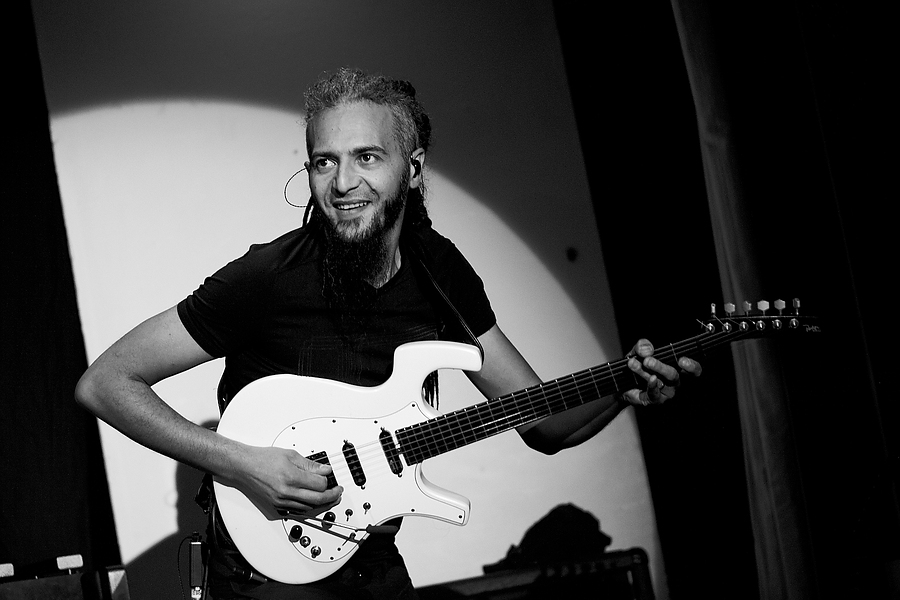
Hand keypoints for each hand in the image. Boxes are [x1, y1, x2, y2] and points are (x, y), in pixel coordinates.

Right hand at [228, 444, 342, 513]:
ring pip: (309, 508)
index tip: (330, 476)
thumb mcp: (290, 455)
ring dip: (322, 504)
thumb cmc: (263, 459)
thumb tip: (325, 470)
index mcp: (291, 477)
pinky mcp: (277, 506)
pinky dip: (309, 507)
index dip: (328, 481)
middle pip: (317, 499)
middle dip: (332, 496)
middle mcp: (286, 492)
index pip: (319, 484)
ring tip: (330, 497)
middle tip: (338, 491)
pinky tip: (315, 502)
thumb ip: (310, 465)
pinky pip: (298, 510)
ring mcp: (281, 501)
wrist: (244, 467)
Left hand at [621, 338, 701, 405]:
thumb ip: (642, 346)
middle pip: (673, 375)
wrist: (622, 382)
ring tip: (633, 364)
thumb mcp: (638, 352)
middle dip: (660, 367)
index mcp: (677, 368)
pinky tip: (648, 379)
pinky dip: (651, 386)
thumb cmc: (637, 365)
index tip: (682, 360)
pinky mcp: (655, 400)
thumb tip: (647, 349)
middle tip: (647, 360)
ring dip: (646, 372)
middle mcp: (674, 382)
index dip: (692, 366)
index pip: (693, 370)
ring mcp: (666, 392)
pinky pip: (655, 394)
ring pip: (661, 382)